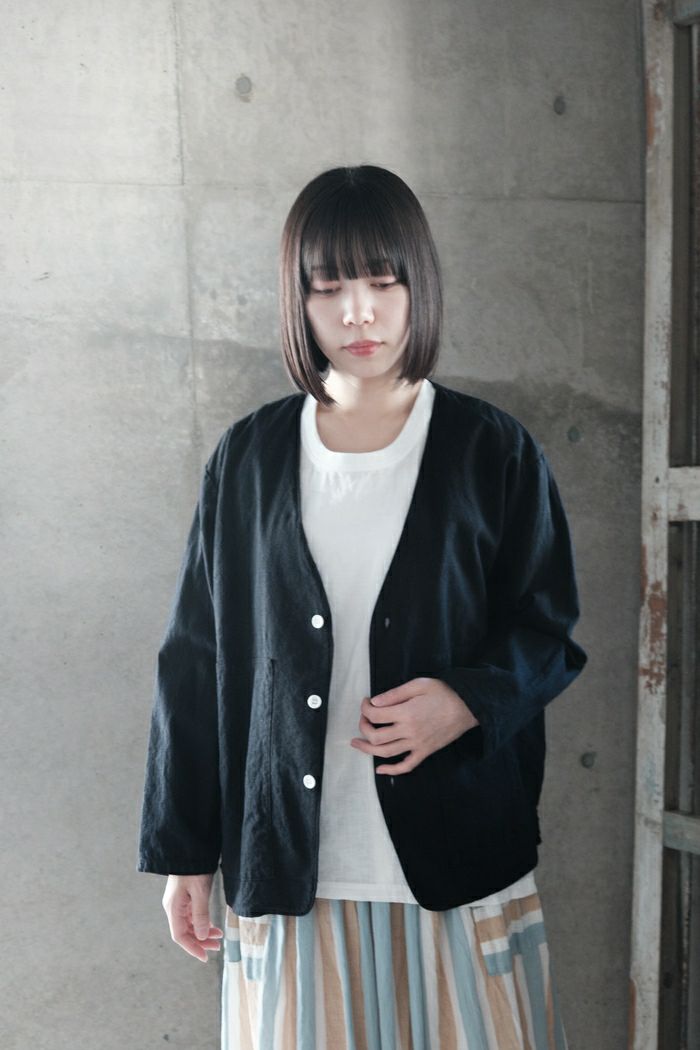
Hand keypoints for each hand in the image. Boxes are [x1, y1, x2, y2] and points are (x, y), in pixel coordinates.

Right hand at [162, 873, 223, 961]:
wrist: (191, 850)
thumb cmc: (195, 868)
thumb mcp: (200, 891)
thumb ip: (200, 914)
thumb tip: (202, 937)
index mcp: (173, 907)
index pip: (180, 936)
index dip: (192, 948)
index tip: (205, 957)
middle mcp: (173, 907)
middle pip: (185, 932)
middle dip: (200, 941)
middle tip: (217, 947)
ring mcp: (178, 903)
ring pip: (189, 925)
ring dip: (202, 933)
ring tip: (218, 936)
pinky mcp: (184, 898)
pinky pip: (191, 916)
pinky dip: (202, 923)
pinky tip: (212, 926)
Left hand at [350, 677, 478, 774]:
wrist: (468, 707)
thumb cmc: (444, 693)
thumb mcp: (418, 685)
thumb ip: (395, 694)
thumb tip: (374, 702)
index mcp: (405, 713)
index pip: (374, 714)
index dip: (365, 707)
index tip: (366, 702)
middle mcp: (408, 732)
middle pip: (375, 736)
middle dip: (363, 727)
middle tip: (363, 718)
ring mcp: (416, 744)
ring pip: (386, 753)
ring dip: (367, 749)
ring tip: (356, 743)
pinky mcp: (425, 752)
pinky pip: (406, 766)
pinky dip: (392, 770)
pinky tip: (380, 769)